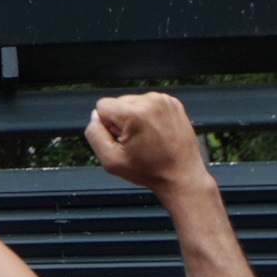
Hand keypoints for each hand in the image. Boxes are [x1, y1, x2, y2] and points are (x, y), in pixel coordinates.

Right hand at [86, 93, 207, 196]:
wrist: (182, 176)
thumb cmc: (149, 171)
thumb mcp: (110, 160)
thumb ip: (94, 134)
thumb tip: (95, 116)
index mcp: (135, 113)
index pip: (102, 106)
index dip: (107, 126)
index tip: (122, 140)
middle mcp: (151, 101)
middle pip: (118, 102)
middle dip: (121, 121)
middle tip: (136, 142)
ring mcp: (164, 100)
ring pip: (133, 102)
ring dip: (135, 118)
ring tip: (147, 139)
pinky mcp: (172, 103)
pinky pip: (148, 103)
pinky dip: (148, 116)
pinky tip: (156, 133)